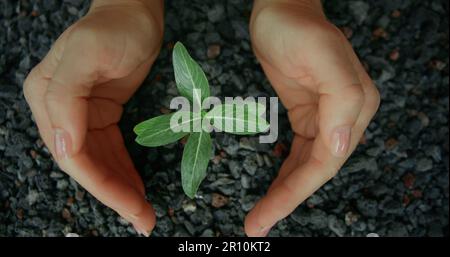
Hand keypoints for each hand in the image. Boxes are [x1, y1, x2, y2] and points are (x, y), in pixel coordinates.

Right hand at [23, 0, 163, 235]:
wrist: (134, 12)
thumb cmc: (115, 27)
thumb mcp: (89, 53)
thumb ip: (67, 97)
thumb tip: (64, 148)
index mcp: (49, 97)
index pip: (73, 155)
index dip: (101, 185)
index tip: (131, 206)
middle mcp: (59, 110)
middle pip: (86, 164)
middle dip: (114, 195)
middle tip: (143, 219)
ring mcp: (80, 114)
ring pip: (99, 162)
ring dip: (120, 189)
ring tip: (143, 212)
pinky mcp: (101, 114)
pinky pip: (111, 151)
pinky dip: (124, 171)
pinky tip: (137, 187)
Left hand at [246, 0, 379, 235]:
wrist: (280, 10)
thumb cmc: (297, 28)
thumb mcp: (321, 54)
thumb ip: (341, 97)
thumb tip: (340, 145)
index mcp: (355, 107)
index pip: (325, 163)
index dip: (296, 193)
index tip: (266, 216)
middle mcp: (344, 116)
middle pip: (315, 170)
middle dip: (287, 200)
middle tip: (257, 225)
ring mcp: (325, 116)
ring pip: (305, 166)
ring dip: (285, 192)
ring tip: (260, 216)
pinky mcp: (306, 114)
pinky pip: (297, 153)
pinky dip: (286, 173)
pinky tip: (274, 188)